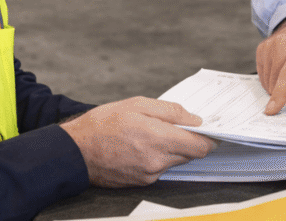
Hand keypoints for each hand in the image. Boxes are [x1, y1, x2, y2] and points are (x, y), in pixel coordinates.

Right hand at [60, 97, 216, 187]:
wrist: (74, 151)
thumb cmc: (102, 124)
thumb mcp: (137, 104)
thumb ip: (170, 111)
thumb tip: (194, 119)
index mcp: (159, 139)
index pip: (200, 146)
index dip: (209, 138)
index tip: (210, 130)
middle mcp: (157, 161)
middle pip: (190, 154)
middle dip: (190, 141)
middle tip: (181, 127)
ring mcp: (150, 174)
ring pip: (176, 161)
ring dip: (173, 149)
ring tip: (154, 133)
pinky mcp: (141, 182)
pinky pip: (160, 168)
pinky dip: (159, 157)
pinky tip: (143, 145)